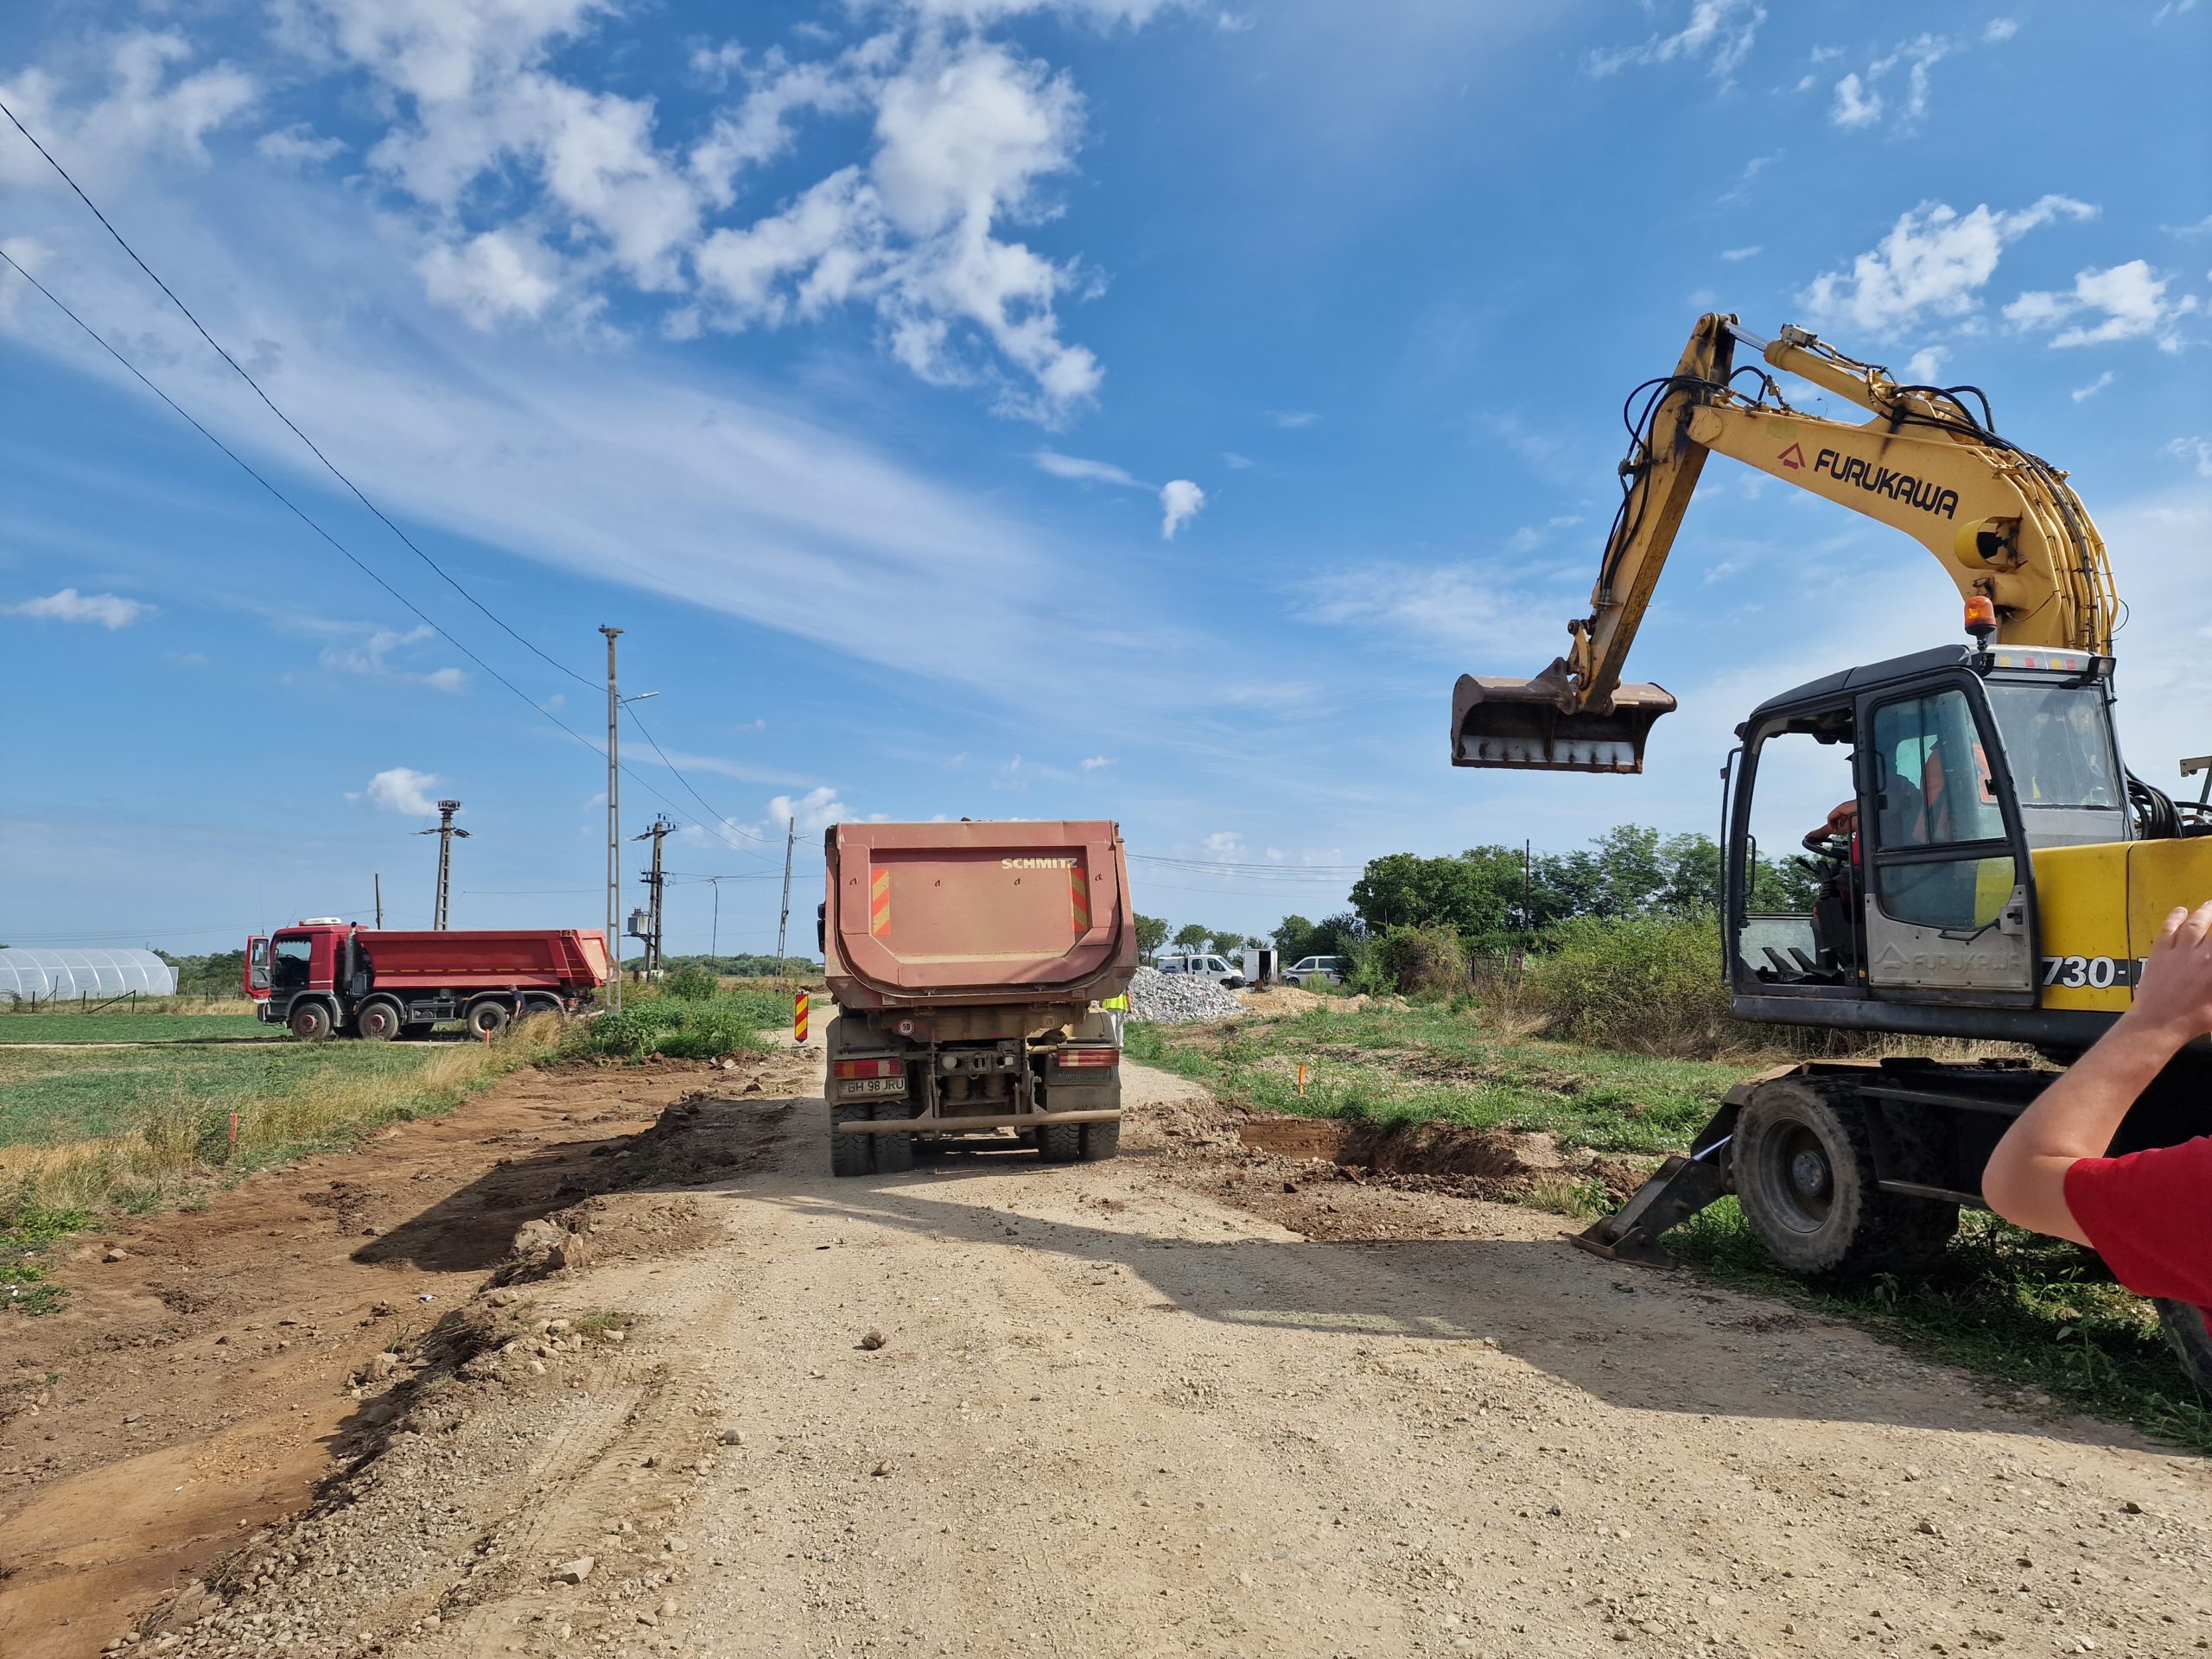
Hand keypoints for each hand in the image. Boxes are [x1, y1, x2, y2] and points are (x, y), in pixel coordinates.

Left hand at [2122, 900, 2211, 1049]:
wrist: (2160, 1022)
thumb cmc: (2197, 1018)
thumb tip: (2211, 968)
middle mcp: (2204, 954)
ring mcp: (2180, 951)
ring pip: (2195, 924)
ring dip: (2204, 912)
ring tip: (2209, 905)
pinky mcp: (2160, 951)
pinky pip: (2169, 929)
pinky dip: (2175, 917)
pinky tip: (2180, 911)